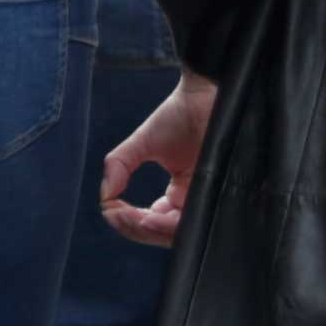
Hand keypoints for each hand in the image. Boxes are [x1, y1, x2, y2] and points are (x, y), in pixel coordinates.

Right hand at [99, 77, 214, 245]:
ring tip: (138, 218)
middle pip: (162, 233)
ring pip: (178, 233)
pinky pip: (196, 221)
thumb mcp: (142, 142)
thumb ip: (120, 165)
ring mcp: (206, 199)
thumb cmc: (180, 114)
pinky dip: (173, 225)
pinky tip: (155, 217)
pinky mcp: (220, 194)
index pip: (150, 222)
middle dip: (137, 229)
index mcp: (176, 195)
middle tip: (119, 214)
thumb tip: (105, 196)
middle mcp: (191, 201)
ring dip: (153, 230)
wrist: (208, 92)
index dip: (127, 221)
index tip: (111, 209)